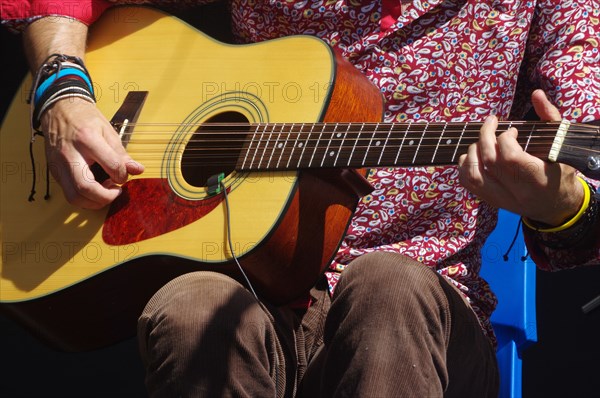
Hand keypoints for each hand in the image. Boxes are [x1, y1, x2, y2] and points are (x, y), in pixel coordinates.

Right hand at [41, 97, 143, 208]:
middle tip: (116, 191)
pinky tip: (94, 189)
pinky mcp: (54, 171)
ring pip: (74, 196)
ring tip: (105, 191)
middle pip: (85, 188)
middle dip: (106, 197)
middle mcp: (70, 154)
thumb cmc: (85, 119)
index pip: (111, 166)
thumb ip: (122, 154)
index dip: (122, 175)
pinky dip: (84, 197)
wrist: (59, 109)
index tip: (124, 175)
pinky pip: (69, 193)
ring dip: (93, 202)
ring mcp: (58, 164)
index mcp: (87, 139)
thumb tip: (137, 170)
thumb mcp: (108, 131)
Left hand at [457, 90, 582, 225]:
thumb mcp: (561, 145)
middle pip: (489, 162)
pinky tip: (473, 154)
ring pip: (474, 174)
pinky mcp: (490, 200)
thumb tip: (536, 94)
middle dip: (485, 136)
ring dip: (472, 151)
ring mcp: (501, 199)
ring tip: (481, 141)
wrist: (557, 205)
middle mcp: (517, 192)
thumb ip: (550, 118)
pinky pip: (468, 183)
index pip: (510, 157)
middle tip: (491, 123)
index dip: (505, 138)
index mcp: (538, 179)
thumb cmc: (561, 171)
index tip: (512, 131)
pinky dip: (464, 166)